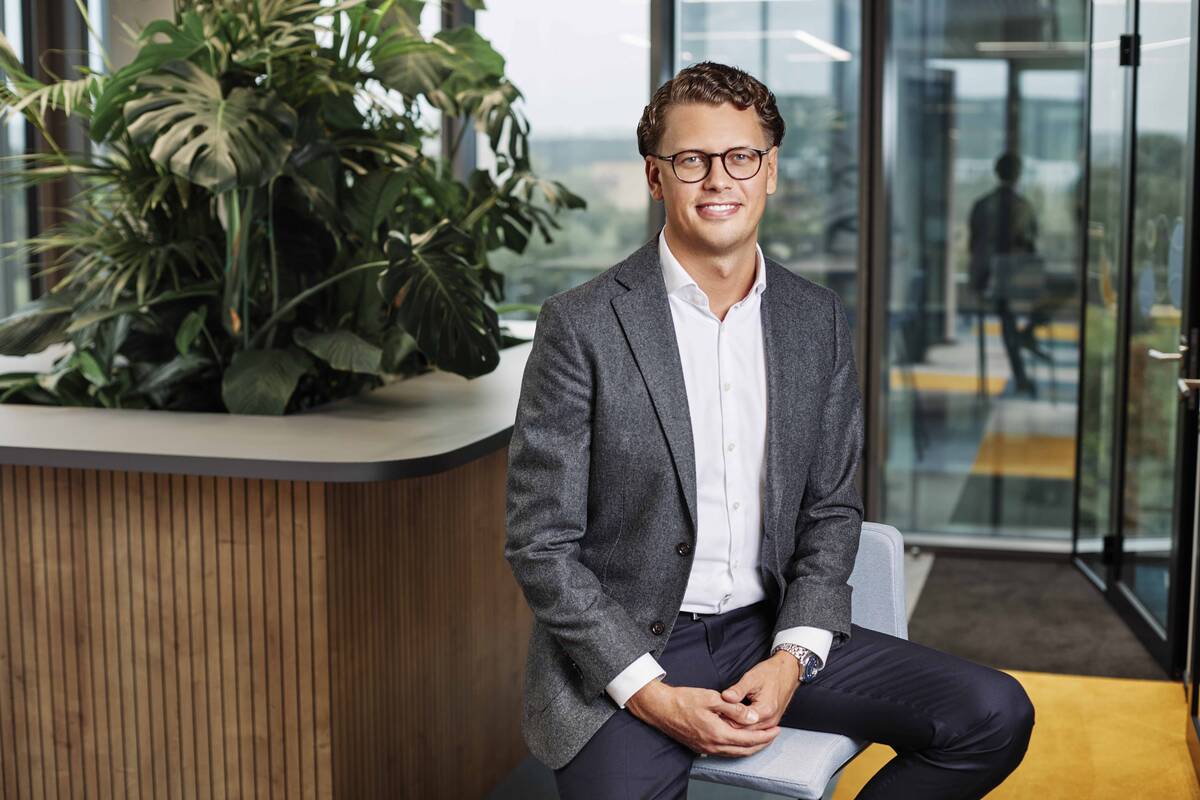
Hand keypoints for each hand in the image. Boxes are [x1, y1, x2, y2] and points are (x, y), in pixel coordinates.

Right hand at [625, 679, 781, 756]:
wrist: (661, 708)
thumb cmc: (684, 700)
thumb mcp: (712, 698)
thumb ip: (734, 709)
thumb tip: (753, 718)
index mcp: (718, 733)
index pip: (748, 739)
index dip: (765, 736)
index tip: (777, 730)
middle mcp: (713, 745)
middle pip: (744, 750)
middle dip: (762, 744)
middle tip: (774, 736)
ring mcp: (706, 748)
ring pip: (735, 754)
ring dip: (751, 748)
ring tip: (762, 739)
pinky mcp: (701, 747)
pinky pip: (725, 752)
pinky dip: (738, 749)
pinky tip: (741, 742)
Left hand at [718, 651, 800, 731]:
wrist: (788, 671)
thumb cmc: (771, 673)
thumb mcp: (751, 677)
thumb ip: (738, 690)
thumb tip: (725, 697)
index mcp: (764, 710)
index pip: (739, 722)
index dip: (725, 717)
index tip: (714, 711)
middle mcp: (769, 720)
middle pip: (743, 731)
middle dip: (728, 723)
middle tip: (715, 716)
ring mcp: (771, 723)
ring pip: (748, 732)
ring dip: (735, 726)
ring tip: (722, 717)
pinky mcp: (770, 723)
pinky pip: (754, 729)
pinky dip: (743, 726)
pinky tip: (734, 718)